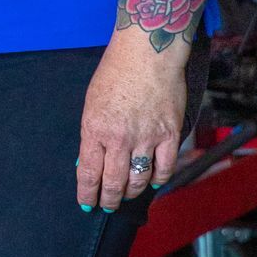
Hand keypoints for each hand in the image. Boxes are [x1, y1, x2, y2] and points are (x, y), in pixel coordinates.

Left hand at [77, 27, 192, 213]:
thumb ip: (93, 133)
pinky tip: (152, 181)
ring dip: (131, 192)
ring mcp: (146, 138)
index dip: (87, 193)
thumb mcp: (92, 103)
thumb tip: (90, 161)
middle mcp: (119, 139)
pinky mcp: (169, 134)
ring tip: (127, 194)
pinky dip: (157, 180)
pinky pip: (164, 169)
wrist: (148, 51)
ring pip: (138, 180)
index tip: (87, 203)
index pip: (88, 174)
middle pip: (113, 183)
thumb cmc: (116, 72)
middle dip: (109, 200)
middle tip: (107, 205)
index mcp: (95, 129)